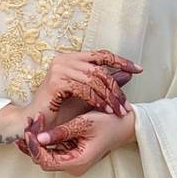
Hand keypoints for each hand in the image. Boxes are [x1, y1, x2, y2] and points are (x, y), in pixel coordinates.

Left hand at [17, 107, 135, 174]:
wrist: (125, 125)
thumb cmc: (109, 123)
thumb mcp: (85, 123)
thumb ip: (62, 132)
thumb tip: (39, 138)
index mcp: (77, 162)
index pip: (45, 161)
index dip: (34, 146)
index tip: (29, 128)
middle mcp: (74, 166)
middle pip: (43, 160)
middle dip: (33, 142)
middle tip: (30, 121)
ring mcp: (73, 162)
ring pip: (46, 156)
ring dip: (37, 140)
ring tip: (34, 120)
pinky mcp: (72, 155)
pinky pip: (53, 151)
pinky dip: (45, 139)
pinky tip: (40, 125)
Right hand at [27, 49, 141, 123]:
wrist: (38, 122)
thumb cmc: (62, 110)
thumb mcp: (90, 96)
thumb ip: (106, 84)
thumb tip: (129, 74)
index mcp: (72, 58)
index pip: (101, 55)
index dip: (121, 61)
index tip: (139, 70)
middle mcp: (64, 59)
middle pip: (99, 70)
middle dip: (116, 89)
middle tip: (126, 105)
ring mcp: (59, 68)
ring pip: (94, 80)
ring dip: (109, 97)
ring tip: (118, 111)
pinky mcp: (56, 81)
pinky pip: (84, 89)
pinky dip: (97, 100)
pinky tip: (106, 110)